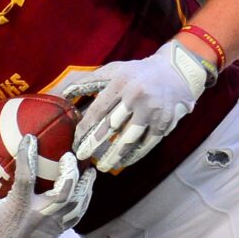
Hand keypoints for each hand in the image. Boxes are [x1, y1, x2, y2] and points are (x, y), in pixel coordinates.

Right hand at [0, 133, 95, 237]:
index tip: (30, 138)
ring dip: (84, 186)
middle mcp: (38, 216)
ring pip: (75, 204)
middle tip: (69, 155)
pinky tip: (86, 188)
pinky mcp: (57, 232)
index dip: (29, 155)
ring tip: (88, 170)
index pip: (26, 177)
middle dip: (70, 172)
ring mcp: (50, 225)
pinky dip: (84, 201)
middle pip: (63, 192)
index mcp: (18, 207)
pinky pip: (77, 215)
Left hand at [56, 41, 212, 172]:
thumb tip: (63, 94)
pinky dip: (135, 155)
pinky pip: (147, 143)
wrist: (175, 70)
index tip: (76, 142)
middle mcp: (136, 96)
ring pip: (129, 138)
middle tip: (82, 157)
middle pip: (111, 126)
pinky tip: (125, 162)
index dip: (85, 128)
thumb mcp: (113, 70)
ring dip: (115, 155)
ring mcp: (152, 110)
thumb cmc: (136, 72)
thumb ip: (88, 82)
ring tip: (104, 167)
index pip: (98, 110)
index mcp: (120, 82)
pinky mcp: (164, 121)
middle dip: (94, 144)